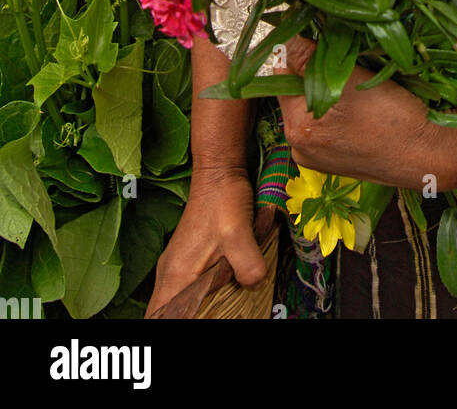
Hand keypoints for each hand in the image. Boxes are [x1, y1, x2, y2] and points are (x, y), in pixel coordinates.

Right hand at [145, 167, 266, 316]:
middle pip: (164, 312)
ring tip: (216, 312)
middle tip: (213, 318)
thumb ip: (247, 264)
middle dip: (183, 320)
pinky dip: (196, 299)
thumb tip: (254, 286)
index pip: (158, 316)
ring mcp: (176, 265)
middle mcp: (169, 272)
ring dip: (191, 311)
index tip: (192, 323)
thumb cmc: (225, 200)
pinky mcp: (186, 258)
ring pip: (175, 301)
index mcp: (176, 274)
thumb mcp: (240, 233)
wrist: (220, 173)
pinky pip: (184, 289)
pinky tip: (217, 297)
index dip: (171, 325)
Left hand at [276, 37, 456, 190]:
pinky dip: (344, 111)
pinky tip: (366, 107)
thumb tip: (286, 37)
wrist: (432, 153)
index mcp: (297, 130)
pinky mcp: (340, 161)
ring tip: (361, 85)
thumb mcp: (349, 79)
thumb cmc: (393, 118)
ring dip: (332, 90)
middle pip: (300, 92)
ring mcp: (321, 158)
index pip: (284, 74)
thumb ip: (309, 57)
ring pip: (318, 106)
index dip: (304, 53)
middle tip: (350, 65)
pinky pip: (332, 125)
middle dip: (319, 73)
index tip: (328, 44)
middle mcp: (302, 149)